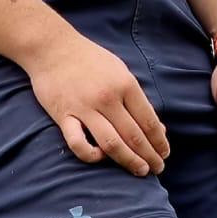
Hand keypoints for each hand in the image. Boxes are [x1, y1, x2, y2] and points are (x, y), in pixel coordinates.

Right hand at [25, 31, 169, 176]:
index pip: (149, 121)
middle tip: (157, 169)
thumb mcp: (119, 70)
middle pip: (134, 136)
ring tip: (140, 170)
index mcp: (124, 83)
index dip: (160, 142)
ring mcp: (85, 107)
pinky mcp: (63, 115)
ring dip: (130, 161)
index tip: (164, 154)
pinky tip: (100, 156)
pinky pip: (78, 143)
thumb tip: (158, 128)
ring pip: (113, 144)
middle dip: (150, 156)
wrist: (52, 46)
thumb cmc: (89, 59)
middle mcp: (107, 97)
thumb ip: (136, 98)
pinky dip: (91, 155)